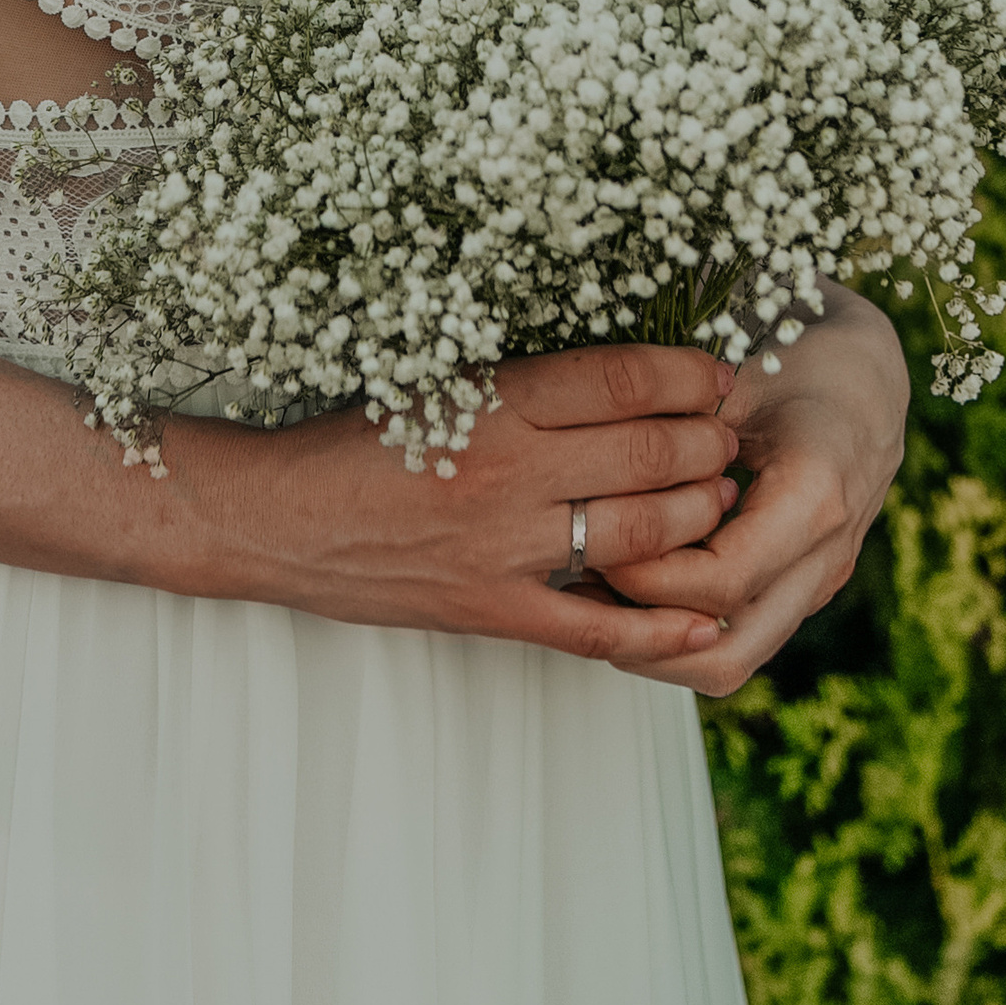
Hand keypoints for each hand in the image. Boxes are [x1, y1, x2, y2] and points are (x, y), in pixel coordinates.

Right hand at [231, 342, 742, 671]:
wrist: (273, 519)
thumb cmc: (352, 442)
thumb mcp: (440, 386)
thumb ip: (526, 389)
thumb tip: (627, 385)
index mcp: (494, 401)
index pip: (626, 380)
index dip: (691, 376)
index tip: (719, 376)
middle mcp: (509, 471)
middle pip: (650, 452)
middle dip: (710, 443)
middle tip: (732, 437)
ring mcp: (504, 548)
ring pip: (641, 532)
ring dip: (699, 514)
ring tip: (721, 498)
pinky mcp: (492, 611)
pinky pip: (596, 627)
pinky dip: (660, 628)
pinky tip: (706, 619)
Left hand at [594, 282, 908, 698]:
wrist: (868, 375)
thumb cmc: (800, 360)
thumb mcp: (736, 378)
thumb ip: (677, 433)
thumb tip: (594, 484)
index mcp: (814, 499)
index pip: (720, 582)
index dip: (647, 574)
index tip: (595, 537)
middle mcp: (825, 557)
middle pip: (727, 650)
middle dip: (643, 636)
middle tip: (581, 590)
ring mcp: (819, 582)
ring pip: (733, 661)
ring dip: (658, 647)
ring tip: (595, 601)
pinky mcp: (803, 589)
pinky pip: (739, 638)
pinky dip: (680, 631)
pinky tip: (629, 592)